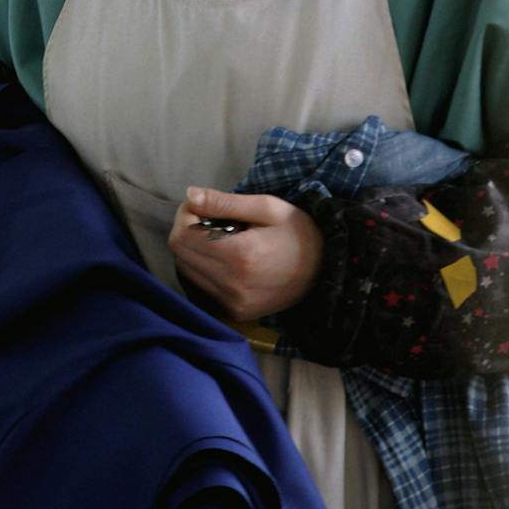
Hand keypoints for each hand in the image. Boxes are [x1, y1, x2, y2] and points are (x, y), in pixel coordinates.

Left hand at [169, 188, 322, 322]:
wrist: (328, 273)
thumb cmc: (299, 233)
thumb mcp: (268, 208)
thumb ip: (225, 203)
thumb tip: (189, 195)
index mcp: (240, 255)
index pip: (182, 236)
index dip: (185, 215)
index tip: (201, 206)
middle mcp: (232, 284)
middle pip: (180, 255)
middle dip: (186, 231)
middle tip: (209, 220)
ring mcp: (233, 303)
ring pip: (186, 272)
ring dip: (193, 251)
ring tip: (218, 239)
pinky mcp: (235, 313)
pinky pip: (201, 288)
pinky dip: (203, 271)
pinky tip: (223, 259)